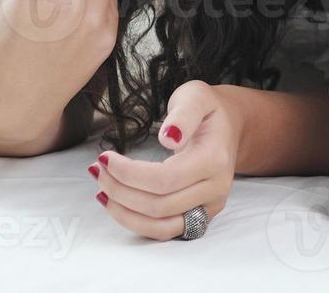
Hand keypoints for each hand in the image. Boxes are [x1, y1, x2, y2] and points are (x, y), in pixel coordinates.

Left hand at [92, 80, 239, 238]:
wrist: (229, 127)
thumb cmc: (207, 111)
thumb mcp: (196, 97)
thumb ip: (184, 114)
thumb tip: (169, 137)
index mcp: (215, 160)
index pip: (165, 179)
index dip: (128, 174)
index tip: (105, 157)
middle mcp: (216, 189)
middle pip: (159, 205)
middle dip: (120, 190)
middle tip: (98, 169)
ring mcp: (210, 206)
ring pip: (160, 226)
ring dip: (124, 212)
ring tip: (102, 190)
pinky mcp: (200, 217)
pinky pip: (165, 232)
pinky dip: (136, 223)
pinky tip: (116, 205)